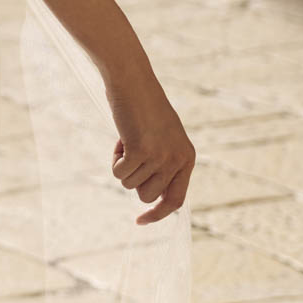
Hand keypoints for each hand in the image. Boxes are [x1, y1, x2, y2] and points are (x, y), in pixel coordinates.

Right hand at [104, 71, 193, 224]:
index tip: (140, 221)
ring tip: (128, 140)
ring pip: (130, 184)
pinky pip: (119, 173)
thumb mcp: (163, 138)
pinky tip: (121, 138)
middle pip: (147, 195)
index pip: (175, 200)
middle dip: (134, 179)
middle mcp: (178, 161)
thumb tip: (150, 197)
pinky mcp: (141, 152)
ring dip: (123, 166)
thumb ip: (163, 164)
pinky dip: (115, 159)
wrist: (133, 81)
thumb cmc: (144, 107)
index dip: (157, 214)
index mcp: (187, 158)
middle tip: (132, 153)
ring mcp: (160, 157)